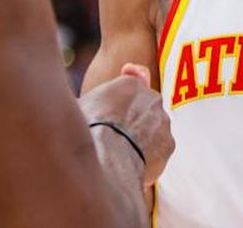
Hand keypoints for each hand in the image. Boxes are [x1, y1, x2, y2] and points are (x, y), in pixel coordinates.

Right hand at [79, 63, 173, 185]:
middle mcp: (152, 98)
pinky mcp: (168, 145)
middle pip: (143, 107)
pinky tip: (129, 164)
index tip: (119, 103)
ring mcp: (163, 122)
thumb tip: (74, 106)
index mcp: (130, 84)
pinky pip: (158, 150)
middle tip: (115, 134)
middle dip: (133, 119)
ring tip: (120, 153)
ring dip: (141, 138)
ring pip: (153, 129)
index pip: (135, 79)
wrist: (107, 156)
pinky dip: (148, 157)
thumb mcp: (80, 105)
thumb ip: (90, 101)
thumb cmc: (88, 130)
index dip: (125, 94)